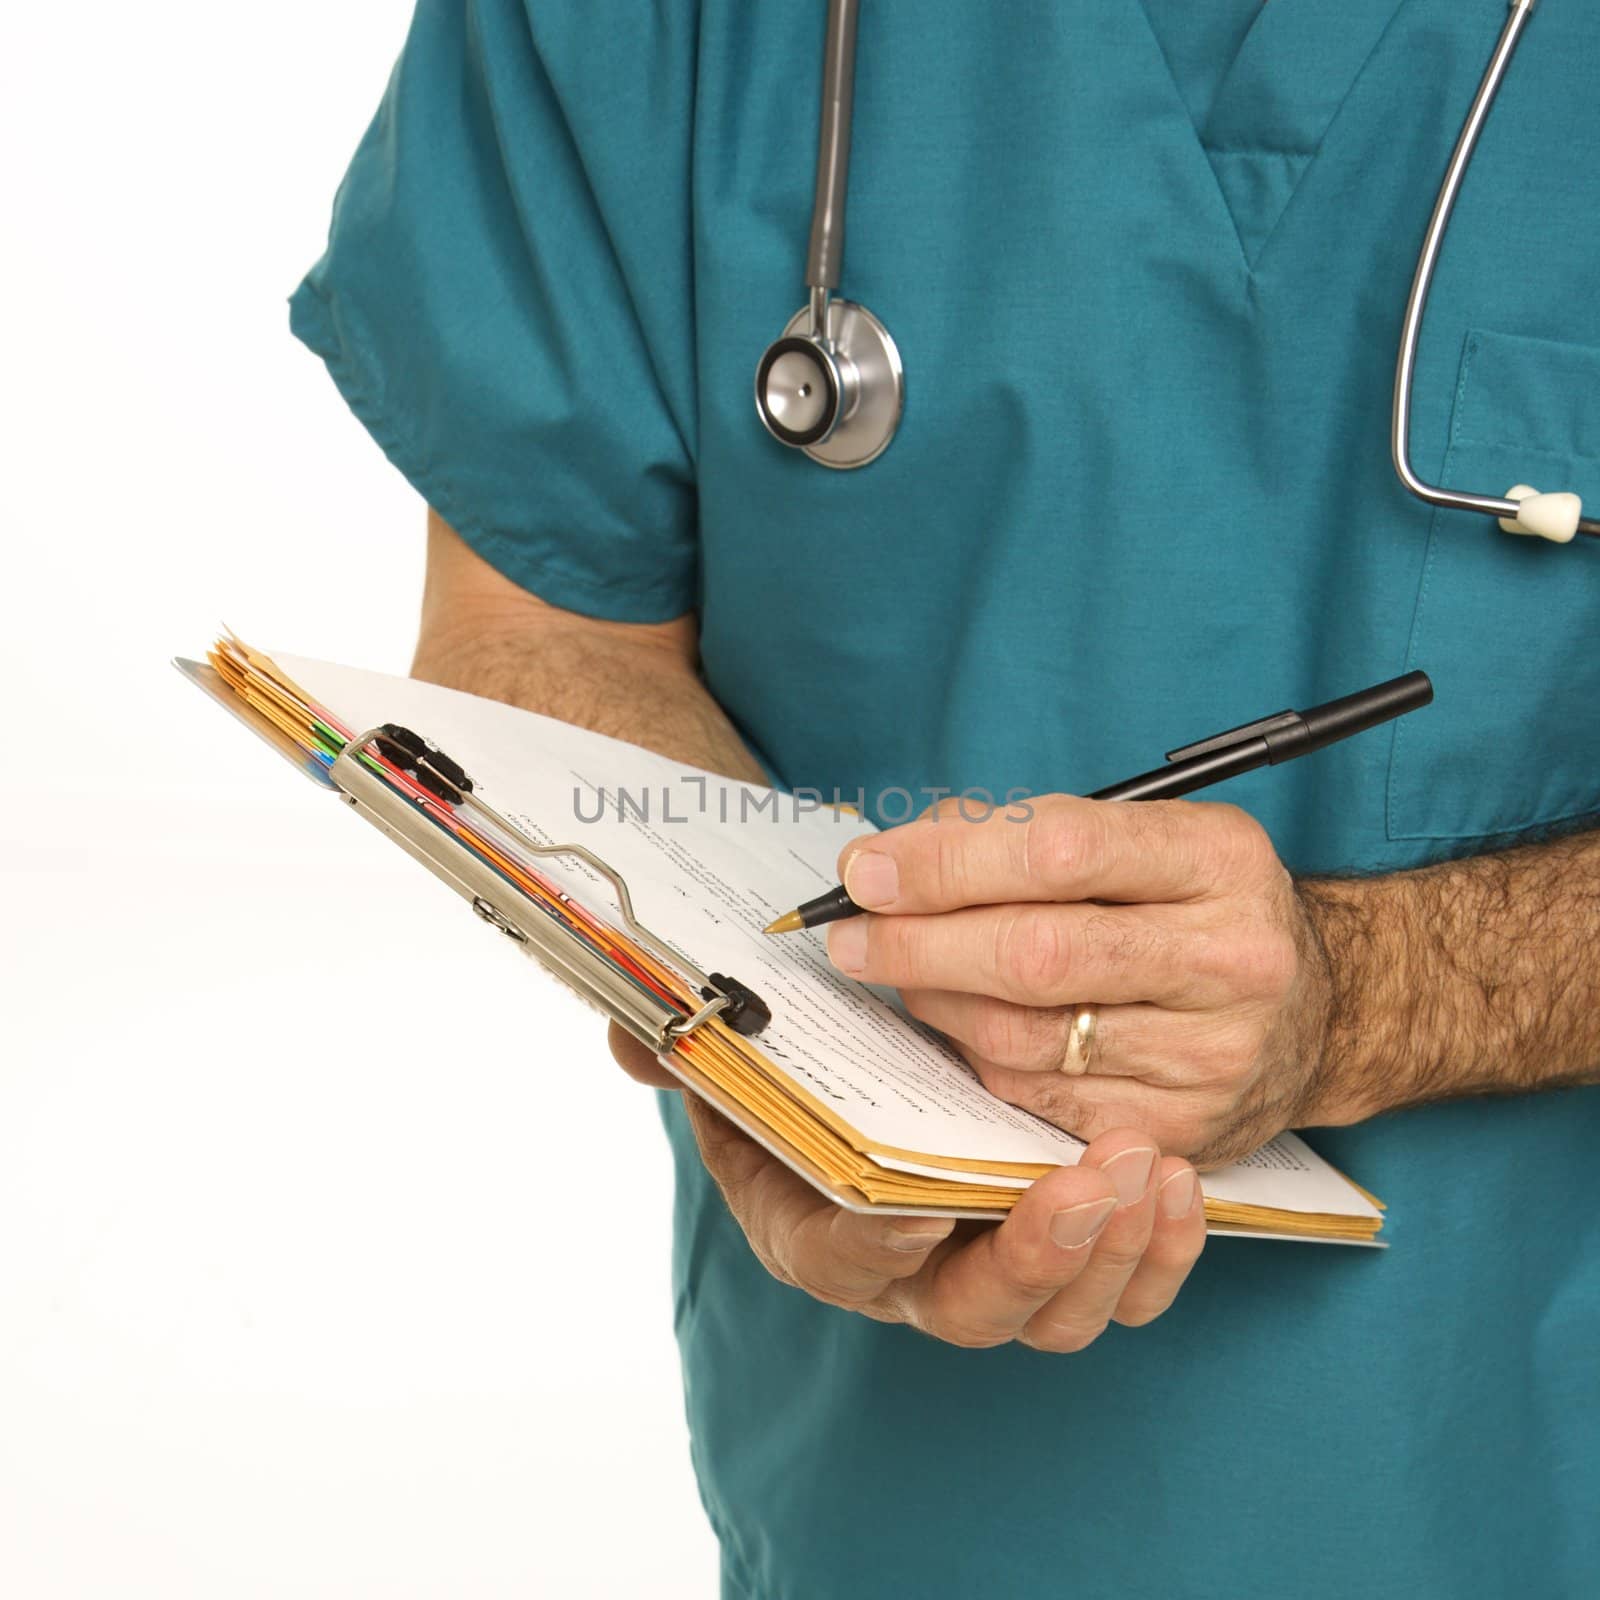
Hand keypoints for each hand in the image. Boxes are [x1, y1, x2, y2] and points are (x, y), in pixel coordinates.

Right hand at [609, 1024, 1204, 1350]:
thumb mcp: (747, 1060)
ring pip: (1062, 1311)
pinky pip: (1127, 1286)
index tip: (914, 1208)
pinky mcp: (1074, 1255)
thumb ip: (693, 1048)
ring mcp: (998, 1270)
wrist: (888, 1081)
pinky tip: (1180, 1180)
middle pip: (973, 1309)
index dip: (872, 1245)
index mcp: (821, 1229)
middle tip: (1085, 1183)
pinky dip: (1160, 1249)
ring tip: (1149, 1166)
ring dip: (1112, 1250)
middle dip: (1032, 1257)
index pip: (838, 1261)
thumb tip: (632, 1035)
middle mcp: (912, 1272)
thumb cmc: (817, 1076)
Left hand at [828, 796, 1338, 1166]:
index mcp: (1219, 858)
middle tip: (847, 934)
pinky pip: (1036, 1096)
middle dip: (916, 942)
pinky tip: (962, 1026)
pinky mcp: (1179, 1131)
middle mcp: (1231, 958)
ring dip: (936, 1001)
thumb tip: (888, 863)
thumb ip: (1023, 835)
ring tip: (900, 973)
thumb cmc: (1190, 908)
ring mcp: (1211, 1057)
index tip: (865, 869)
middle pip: (1033, 954)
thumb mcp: (1140, 840)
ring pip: (1023, 1035)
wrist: (1308, 1015)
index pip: (1059, 850)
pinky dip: (979, 1058)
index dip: (946, 863)